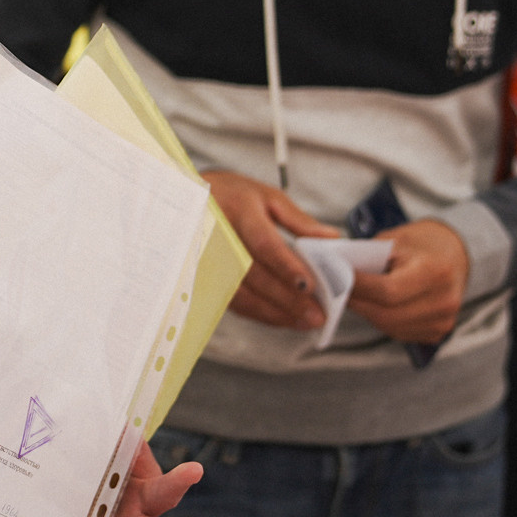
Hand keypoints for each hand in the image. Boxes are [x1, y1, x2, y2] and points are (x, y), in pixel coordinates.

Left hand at [91, 444, 203, 516]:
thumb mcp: (107, 464)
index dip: (179, 476)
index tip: (195, 469)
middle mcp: (141, 513)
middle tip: (196, 489)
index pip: (164, 481)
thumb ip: (118, 447)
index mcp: (143, 488)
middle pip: (163, 500)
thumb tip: (125, 428)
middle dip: (178, 491)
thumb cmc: (98, 486)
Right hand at [203, 169, 328, 330]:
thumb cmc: (232, 195)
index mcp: (238, 209)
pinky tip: (281, 317)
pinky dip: (258, 313)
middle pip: (254, 274)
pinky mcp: (203, 277)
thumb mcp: (265, 196)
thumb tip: (331, 239)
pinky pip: (232, 301)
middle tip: (316, 314)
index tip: (309, 286)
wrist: (185, 198)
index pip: (264, 243)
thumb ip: (298, 220)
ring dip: (274, 312)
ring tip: (303, 321)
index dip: (286, 267)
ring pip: (240, 294)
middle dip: (287, 298)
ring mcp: (206, 259)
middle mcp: (219, 235)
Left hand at [346, 220, 469, 343]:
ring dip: (366, 313)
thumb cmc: (421, 243)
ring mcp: (443, 320)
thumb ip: (370, 258)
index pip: (388, 290)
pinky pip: (399, 332)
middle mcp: (444, 300)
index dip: (358, 287)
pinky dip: (382, 320)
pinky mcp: (438, 332)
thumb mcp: (397, 240)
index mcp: (435, 271)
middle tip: (335, 290)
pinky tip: (374, 306)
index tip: (335, 278)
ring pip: (389, 326)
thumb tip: (337, 275)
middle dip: (357, 302)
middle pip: (386, 314)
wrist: (456, 254)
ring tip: (351, 297)